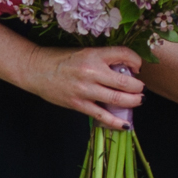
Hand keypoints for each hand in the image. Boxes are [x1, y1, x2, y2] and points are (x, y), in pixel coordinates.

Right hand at [25, 44, 145, 126]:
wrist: (36, 69)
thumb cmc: (61, 58)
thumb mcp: (85, 52)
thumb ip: (104, 58)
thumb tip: (126, 68)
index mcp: (94, 54)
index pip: (124, 54)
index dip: (136, 61)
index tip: (138, 68)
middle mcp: (92, 72)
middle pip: (125, 82)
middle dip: (138, 87)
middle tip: (141, 89)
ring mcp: (85, 90)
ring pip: (117, 99)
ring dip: (132, 102)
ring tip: (138, 101)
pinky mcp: (78, 104)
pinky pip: (101, 115)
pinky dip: (116, 121)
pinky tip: (126, 125)